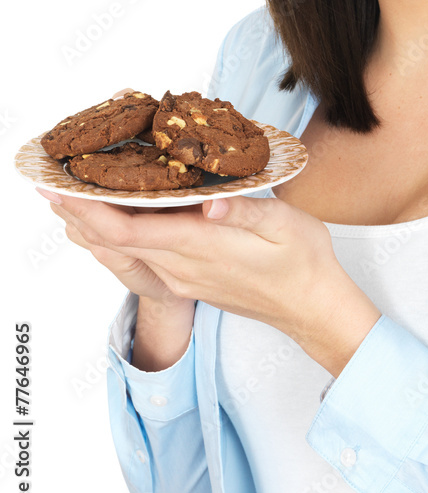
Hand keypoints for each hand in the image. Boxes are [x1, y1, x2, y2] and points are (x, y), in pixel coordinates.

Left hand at [42, 191, 381, 374]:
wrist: (312, 307)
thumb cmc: (303, 262)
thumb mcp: (284, 224)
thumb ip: (244, 210)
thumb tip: (211, 202)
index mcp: (201, 248)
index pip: (129, 232)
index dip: (90, 212)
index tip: (63, 189)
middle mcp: (182, 268)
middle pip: (114, 243)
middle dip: (78, 214)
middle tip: (50, 185)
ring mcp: (183, 279)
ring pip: (123, 254)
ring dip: (92, 228)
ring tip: (68, 201)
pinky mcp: (189, 282)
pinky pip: (140, 260)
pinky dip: (116, 239)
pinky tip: (113, 224)